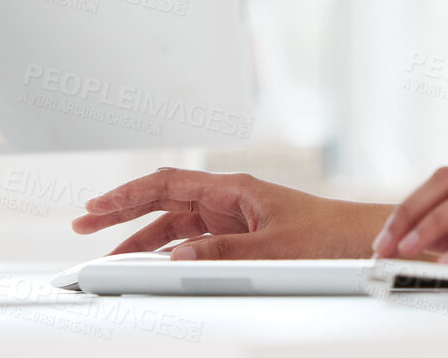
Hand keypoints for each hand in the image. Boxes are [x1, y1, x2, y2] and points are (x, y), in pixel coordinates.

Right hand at [71, 167, 369, 259]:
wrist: (363, 242)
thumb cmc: (330, 236)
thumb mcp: (274, 249)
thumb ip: (225, 255)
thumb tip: (178, 258)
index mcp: (235, 189)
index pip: (168, 185)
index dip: (127, 196)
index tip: (94, 209)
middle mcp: (231, 199)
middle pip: (164, 200)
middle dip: (123, 211)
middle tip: (84, 224)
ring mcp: (236, 218)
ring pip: (177, 223)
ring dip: (143, 235)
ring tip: (110, 252)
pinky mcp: (244, 237)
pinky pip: (196, 239)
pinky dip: (170, 249)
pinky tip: (154, 262)